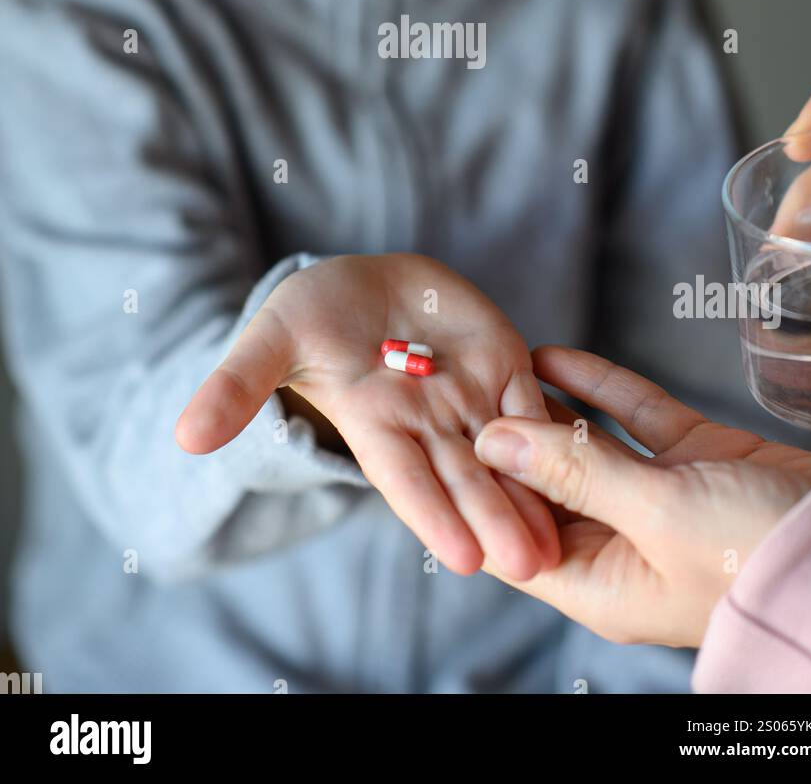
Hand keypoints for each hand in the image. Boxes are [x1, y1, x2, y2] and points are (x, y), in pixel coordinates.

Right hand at [176, 253, 559, 580]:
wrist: (365, 282)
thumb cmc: (312, 312)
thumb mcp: (273, 337)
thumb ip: (239, 385)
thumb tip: (183, 437)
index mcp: (376, 423)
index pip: (407, 479)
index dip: (433, 515)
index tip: (460, 559)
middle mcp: (427, 422)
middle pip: (467, 478)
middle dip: (498, 520)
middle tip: (533, 566)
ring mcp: (469, 397)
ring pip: (510, 454)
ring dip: (536, 496)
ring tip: (565, 540)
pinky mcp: (505, 367)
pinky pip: (537, 400)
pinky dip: (560, 431)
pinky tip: (590, 462)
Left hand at [474, 347, 810, 646]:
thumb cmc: (757, 552)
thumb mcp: (656, 513)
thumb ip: (573, 471)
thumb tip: (490, 439)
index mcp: (602, 583)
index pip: (516, 538)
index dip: (476, 491)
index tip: (437, 439)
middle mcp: (622, 542)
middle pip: (543, 486)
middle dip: (506, 439)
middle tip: (458, 386)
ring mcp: (657, 497)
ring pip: (582, 446)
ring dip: (543, 407)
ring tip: (492, 362)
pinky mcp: (690, 458)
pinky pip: (628, 419)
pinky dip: (593, 387)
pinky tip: (550, 354)